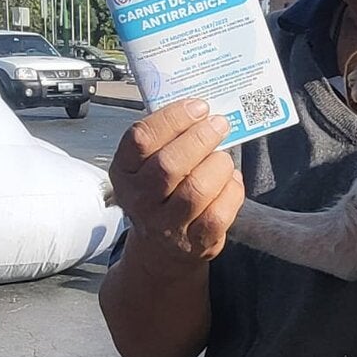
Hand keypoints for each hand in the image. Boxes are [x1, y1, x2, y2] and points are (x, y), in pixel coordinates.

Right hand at [108, 98, 243, 277]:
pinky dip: (232, 190)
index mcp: (124, 172)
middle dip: (201, 138)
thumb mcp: (148, 165)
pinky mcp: (195, 243)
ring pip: (197, 189)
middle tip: (219, 124)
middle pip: (169, 164)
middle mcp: (139, 201)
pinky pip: (219, 212)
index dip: (173, 118)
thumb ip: (166, 138)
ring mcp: (166, 225)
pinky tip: (230, 180)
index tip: (198, 107)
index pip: (141, 139)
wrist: (161, 249)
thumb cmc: (161, 192)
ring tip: (223, 157)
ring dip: (218, 165)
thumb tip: (201, 108)